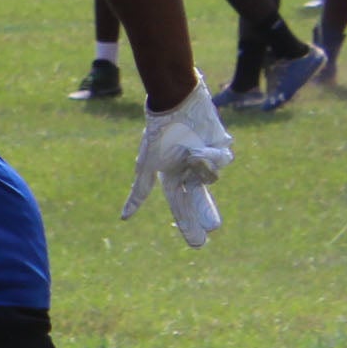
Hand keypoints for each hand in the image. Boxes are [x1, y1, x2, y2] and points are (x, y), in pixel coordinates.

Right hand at [123, 87, 232, 248]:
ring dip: (202, 167)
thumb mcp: (146, 164)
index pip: (180, 205)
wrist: (178, 103)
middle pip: (199, 198)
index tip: (199, 244)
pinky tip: (203, 143)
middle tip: (213, 230)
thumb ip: (140, 191)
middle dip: (205, 213)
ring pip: (212, 176)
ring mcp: (206, 159)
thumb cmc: (159, 132)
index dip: (188, 224)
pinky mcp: (219, 146)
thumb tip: (124, 218)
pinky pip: (222, 159)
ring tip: (192, 151)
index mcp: (171, 176)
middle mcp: (189, 171)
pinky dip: (212, 154)